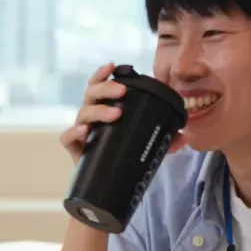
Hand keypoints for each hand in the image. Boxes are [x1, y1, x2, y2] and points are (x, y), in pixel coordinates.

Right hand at [59, 63, 186, 163]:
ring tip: (115, 114)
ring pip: (83, 113)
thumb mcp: (147, 145)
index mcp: (104, 109)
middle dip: (106, 89)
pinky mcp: (75, 149)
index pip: (99, 86)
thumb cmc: (123, 155)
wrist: (109, 183)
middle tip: (122, 92)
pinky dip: (74, 132)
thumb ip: (165, 141)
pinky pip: (67, 137)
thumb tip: (183, 138)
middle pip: (91, 94)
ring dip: (99, 111)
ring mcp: (81, 131)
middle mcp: (90, 116)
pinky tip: (85, 131)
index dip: (102, 74)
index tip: (112, 66)